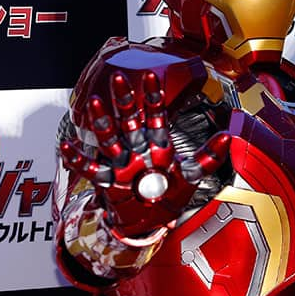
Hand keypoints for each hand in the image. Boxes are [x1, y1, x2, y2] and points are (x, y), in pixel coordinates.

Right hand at [60, 70, 229, 238]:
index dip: (154, 97)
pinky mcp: (110, 181)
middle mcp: (138, 151)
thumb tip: (228, 136)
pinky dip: (79, 159)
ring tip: (94, 101)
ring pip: (110, 139)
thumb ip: (209, 156)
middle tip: (119, 76)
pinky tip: (66, 146)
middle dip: (125, 100)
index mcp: (158, 146)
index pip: (156, 116)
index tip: (152, 75)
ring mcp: (122, 164)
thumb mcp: (193, 175)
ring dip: (102, 121)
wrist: (153, 220)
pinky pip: (92, 169)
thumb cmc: (169, 195)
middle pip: (130, 121)